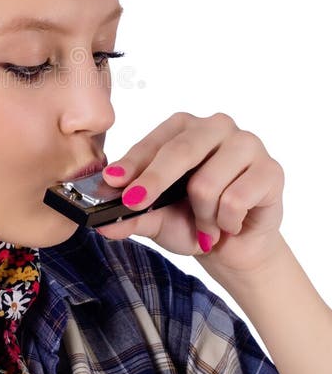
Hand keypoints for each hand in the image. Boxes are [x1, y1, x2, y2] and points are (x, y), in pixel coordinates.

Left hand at [98, 112, 285, 279]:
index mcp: (184, 127)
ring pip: (207, 183)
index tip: (113, 182)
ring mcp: (247, 144)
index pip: (154, 142)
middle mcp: (216, 127)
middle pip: (180, 151)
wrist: (233, 246)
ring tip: (206, 224)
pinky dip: (225, 222)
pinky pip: (236, 200)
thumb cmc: (191, 219)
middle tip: (135, 205)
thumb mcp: (154, 219)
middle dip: (154, 182)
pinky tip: (229, 224)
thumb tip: (103, 223)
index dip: (132, 164)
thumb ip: (130, 217)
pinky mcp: (270, 170)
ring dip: (200, 216)